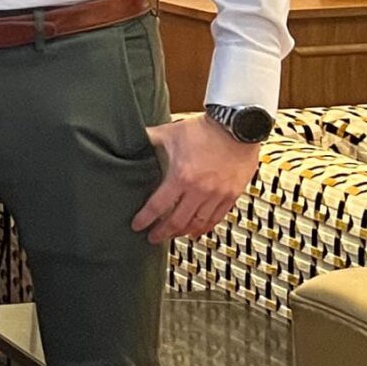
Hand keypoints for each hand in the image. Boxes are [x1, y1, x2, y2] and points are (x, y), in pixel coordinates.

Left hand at [133, 116, 259, 244]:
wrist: (237, 126)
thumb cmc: (203, 130)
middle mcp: (199, 190)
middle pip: (177, 221)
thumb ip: (149, 138)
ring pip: (197, 223)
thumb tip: (129, 138)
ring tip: (172, 236)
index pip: (158, 206)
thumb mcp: (170, 132)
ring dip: (182, 232)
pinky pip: (217, 218)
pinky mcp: (232, 195)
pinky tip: (196, 231)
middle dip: (162, 232)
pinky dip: (205, 227)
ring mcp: (217, 195)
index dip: (145, 219)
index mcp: (181, 177)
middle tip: (152, 238)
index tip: (137, 226)